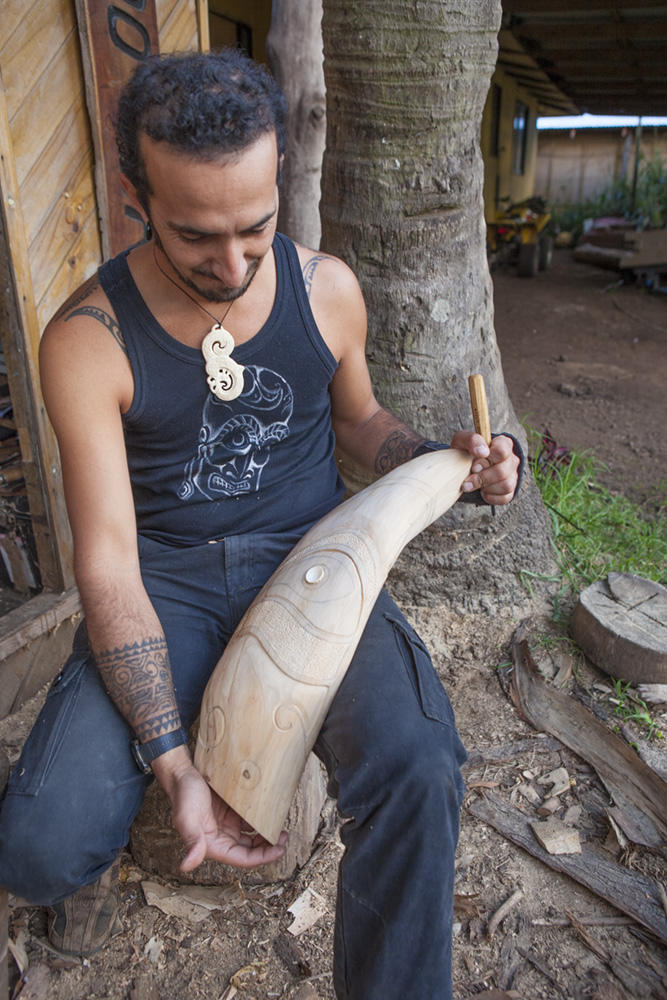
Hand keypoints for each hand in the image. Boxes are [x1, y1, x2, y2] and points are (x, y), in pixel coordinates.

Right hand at [154, 749, 286, 871]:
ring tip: (282, 826)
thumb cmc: (184, 796)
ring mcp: (228, 824)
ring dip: (266, 835)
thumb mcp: (187, 819)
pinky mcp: (232, 811)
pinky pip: (251, 819)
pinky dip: (261, 818)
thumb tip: (186, 865)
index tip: (279, 850)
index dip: (262, 857)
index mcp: (213, 846)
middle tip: (285, 837)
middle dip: (269, 847)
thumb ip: (192, 842)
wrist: (184, 773)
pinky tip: (271, 812)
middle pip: (251, 850)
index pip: (243, 859)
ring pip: (252, 836)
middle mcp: (222, 838)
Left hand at [450, 430, 519, 505]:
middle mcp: (511, 459)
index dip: (486, 460)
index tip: (473, 465)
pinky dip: (490, 496)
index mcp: (503, 444)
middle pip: (502, 471)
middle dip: (482, 478)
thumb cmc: (466, 452)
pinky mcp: (510, 490)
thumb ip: (471, 440)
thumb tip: (482, 451)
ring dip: (485, 487)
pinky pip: (505, 498)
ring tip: (473, 485)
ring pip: (506, 485)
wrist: (464, 467)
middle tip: (468, 479)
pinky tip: (482, 491)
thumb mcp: (462, 441)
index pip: (502, 451)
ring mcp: (513, 475)